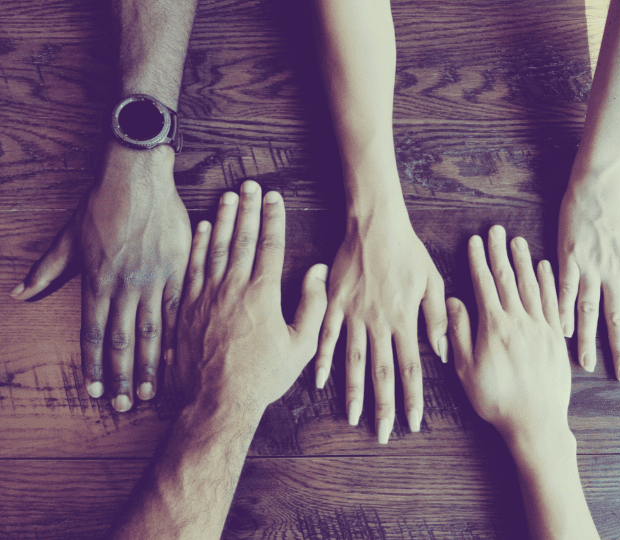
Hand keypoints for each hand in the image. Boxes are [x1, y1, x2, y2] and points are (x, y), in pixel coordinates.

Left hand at [10, 142, 190, 410]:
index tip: (94, 392)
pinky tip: (177, 356)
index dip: (93, 366)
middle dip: (121, 376)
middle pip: (122, 340)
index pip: (93, 334)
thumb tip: (20, 294)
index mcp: (98, 281)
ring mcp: (154, 279)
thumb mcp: (69, 237)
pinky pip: (178, 309)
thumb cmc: (102, 205)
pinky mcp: (178, 270)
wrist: (138, 178)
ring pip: (152, 331)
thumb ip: (48, 269)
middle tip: (123, 406)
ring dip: (148, 364)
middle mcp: (126, 286)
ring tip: (148, 392)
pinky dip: (176, 335)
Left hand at [176, 181, 327, 413]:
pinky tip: (203, 228)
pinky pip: (193, 266)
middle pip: (242, 238)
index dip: (273, 218)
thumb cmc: (263, 376)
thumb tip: (317, 272)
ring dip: (223, 218)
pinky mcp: (187, 306)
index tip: (275, 198)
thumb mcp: (301, 346)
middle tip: (251, 185)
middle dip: (248, 208)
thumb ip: (313, 305)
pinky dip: (198, 245)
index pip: (270, 245)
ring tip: (228, 196)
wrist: (217, 401)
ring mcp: (207, 295)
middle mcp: (233, 287)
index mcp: (263, 294)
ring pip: (216, 247)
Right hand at [314, 206, 446, 443]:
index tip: (413, 423)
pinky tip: (319, 381)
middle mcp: (379, 322)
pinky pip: (327, 336)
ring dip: (353, 391)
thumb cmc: (408, 251)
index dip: (413, 398)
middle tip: (383, 434)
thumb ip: (436, 318)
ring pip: (353, 361)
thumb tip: (443, 352)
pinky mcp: (334, 303)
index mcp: (404, 319)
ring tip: (353, 417)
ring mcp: (354, 314)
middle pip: (382, 372)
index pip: (411, 368)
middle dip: (384, 406)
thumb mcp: (432, 280)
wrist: (375, 224)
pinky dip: (323, 359)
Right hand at [447, 225, 599, 538]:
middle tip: (496, 230)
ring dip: (523, 261)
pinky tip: (544, 268)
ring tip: (517, 241)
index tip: (475, 241)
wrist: (536, 422)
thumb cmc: (496, 399)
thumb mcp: (466, 369)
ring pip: (530, 286)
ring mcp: (540, 328)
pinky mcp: (555, 338)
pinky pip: (552, 302)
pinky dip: (548, 282)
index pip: (484, 285)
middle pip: (508, 279)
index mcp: (494, 327)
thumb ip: (459, 332)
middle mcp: (519, 321)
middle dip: (500, 252)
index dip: (478, 261)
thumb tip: (454, 301)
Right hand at [557, 169, 619, 381]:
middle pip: (615, 319)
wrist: (602, 178)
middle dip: (619, 350)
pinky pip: (564, 289)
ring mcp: (588, 266)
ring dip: (587, 339)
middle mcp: (612, 273)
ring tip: (585, 364)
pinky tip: (560, 329)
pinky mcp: (568, 256)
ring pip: (588, 310)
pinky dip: (562, 310)